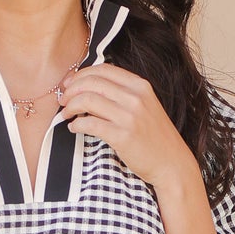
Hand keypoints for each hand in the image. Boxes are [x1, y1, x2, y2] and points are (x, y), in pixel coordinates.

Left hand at [58, 63, 193, 188]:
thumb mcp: (145, 106)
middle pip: (92, 83)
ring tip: (66, 114)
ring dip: (71, 106)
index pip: (103, 70)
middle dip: (71, 90)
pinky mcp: (122, 136)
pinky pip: (90, 124)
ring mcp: (129, 117)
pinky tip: (74, 128)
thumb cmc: (154, 137)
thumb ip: (123, 94)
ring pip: (88, 101)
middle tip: (63, 100)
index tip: (69, 84)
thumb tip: (90, 87)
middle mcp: (135, 97)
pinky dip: (77, 125)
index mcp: (140, 86)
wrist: (171, 163)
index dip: (81, 75)